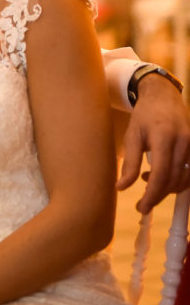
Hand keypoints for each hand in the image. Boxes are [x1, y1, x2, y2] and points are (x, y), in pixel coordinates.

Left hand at [117, 76, 189, 213]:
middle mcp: (183, 141)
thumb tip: (121, 188)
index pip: (161, 173)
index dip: (152, 194)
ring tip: (146, 181)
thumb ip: (129, 163)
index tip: (142, 207)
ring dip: (167, 188)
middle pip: (174, 179)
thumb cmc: (145, 115)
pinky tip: (160, 174)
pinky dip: (176, 180)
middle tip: (142, 204)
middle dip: (158, 195)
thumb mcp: (132, 136)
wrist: (164, 97)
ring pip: (185, 179)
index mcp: (164, 136)